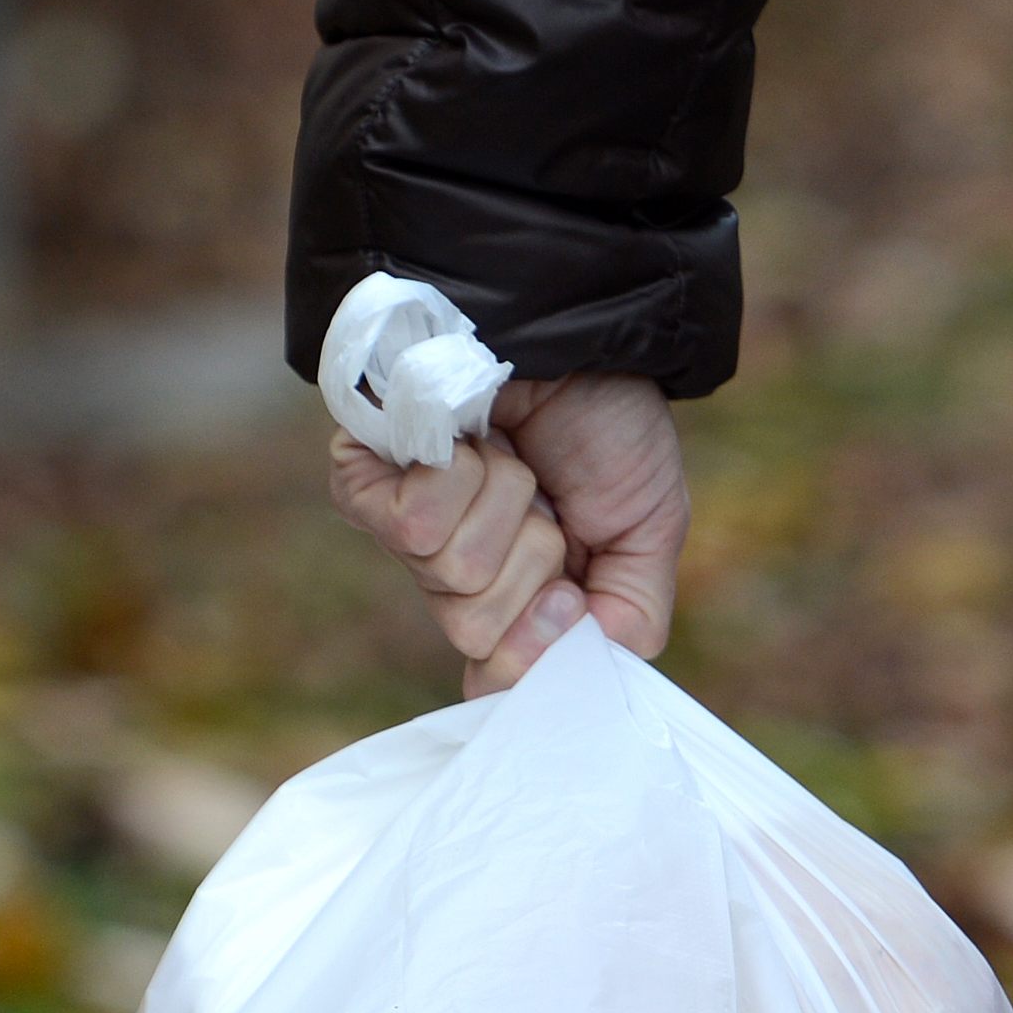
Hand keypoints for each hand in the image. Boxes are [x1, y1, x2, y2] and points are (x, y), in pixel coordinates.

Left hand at [328, 372, 689, 695]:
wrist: (580, 330)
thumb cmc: (610, 422)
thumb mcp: (647, 534)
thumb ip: (626, 623)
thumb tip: (565, 683)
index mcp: (514, 596)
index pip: (497, 676)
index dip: (537, 649)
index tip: (570, 596)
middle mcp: (453, 574)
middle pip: (478, 632)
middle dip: (532, 562)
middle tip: (545, 504)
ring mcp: (404, 531)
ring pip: (450, 577)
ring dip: (504, 506)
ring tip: (510, 456)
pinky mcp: (364, 483)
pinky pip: (412, 527)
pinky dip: (459, 478)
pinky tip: (468, 440)